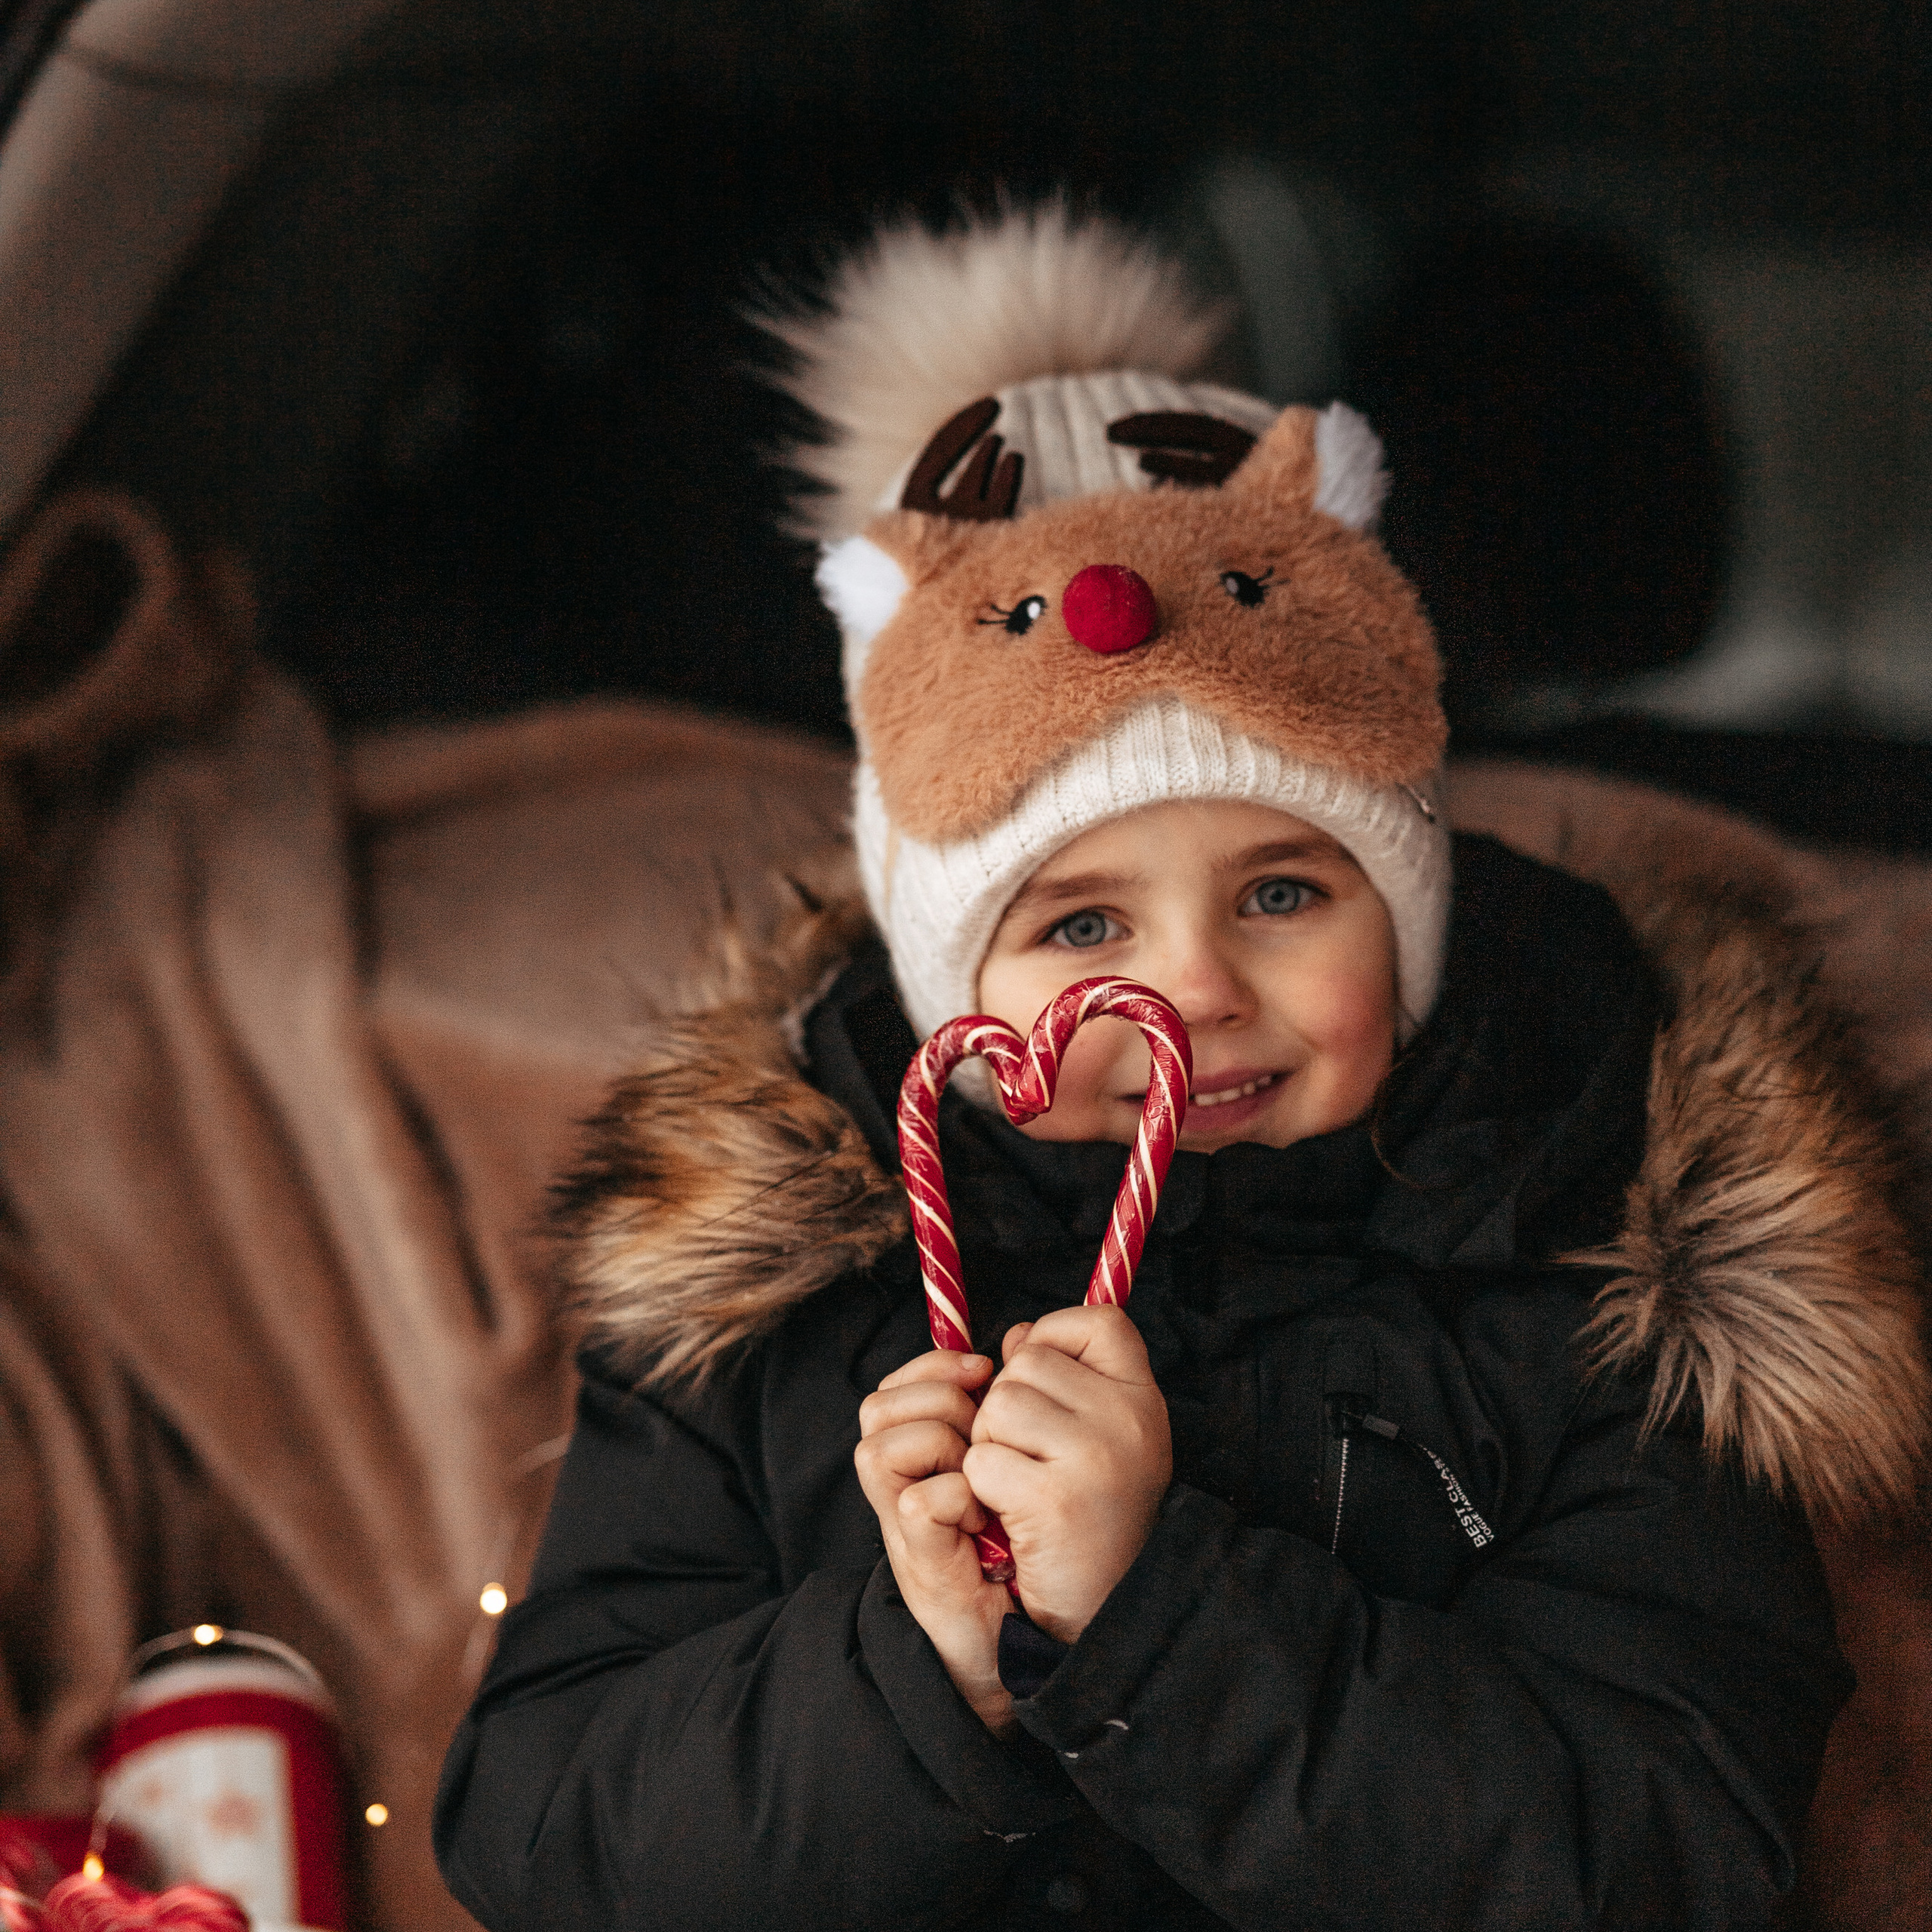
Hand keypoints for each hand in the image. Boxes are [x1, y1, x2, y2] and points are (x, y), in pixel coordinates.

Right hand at [856, 1349, 1016, 1734]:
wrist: (1032, 1635)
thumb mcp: (1031, 1453)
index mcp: (924, 1449)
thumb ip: (1014, 1394)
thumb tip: (1023, 1333)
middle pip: (881, 1402)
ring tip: (985, 1479)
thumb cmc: (1033, 1543)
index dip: (936, 1364)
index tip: (984, 1370)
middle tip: (989, 1433)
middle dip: (944, 1402)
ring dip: (944, 1448)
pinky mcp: (917, 1557)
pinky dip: (960, 1502)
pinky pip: (922, 1499)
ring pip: (882, 1442)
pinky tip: (988, 1520)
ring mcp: (903, 1519)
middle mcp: (903, 1480)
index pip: (898, 1380)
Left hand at [964, 1306, 1170, 1643]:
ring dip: (990, 1446)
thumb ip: (1066, 1379)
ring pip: (997, 1408)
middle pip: (1026, 1364)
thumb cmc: (1093, 1517)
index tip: (1049, 1381)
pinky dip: (981, 1489)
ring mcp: (1095, 1457)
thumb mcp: (1100, 1437)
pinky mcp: (1052, 1500)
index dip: (1058, 1336)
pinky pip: (981, 1461)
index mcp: (1144, 1400)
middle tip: (1030, 1458)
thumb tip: (1017, 1336)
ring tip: (1022, 1485)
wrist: (1103, 1612)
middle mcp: (1129, 1420)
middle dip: (1006, 1406)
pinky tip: (1012, 1516)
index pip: (1101, 1321)